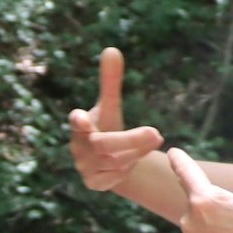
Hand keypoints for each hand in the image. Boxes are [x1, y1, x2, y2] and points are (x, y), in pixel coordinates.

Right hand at [68, 47, 163, 192]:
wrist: (105, 161)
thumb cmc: (106, 126)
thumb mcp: (110, 105)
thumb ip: (109, 81)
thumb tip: (112, 49)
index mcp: (80, 126)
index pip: (76, 122)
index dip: (79, 121)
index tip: (83, 118)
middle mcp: (79, 147)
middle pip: (105, 145)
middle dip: (131, 140)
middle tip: (157, 133)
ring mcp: (85, 167)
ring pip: (116, 161)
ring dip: (137, 151)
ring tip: (154, 139)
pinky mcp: (94, 183)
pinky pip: (118, 176)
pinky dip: (130, 167)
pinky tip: (134, 161)